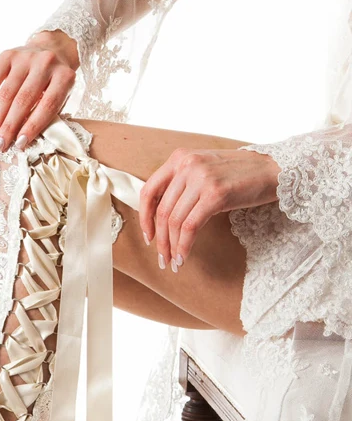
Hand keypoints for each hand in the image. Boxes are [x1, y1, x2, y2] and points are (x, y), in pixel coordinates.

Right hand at [0, 30, 78, 152]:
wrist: (51, 50)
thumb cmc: (54, 85)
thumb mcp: (60, 99)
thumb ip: (46, 116)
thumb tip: (22, 141)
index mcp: (64, 76)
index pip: (47, 105)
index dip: (32, 127)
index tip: (19, 145)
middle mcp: (45, 62)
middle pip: (23, 100)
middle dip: (9, 127)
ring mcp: (25, 56)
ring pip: (6, 92)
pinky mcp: (8, 54)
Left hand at [139, 147, 281, 271]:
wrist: (276, 169)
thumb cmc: (240, 175)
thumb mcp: (205, 170)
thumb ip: (183, 184)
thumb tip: (161, 216)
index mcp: (180, 157)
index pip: (149, 191)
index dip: (145, 218)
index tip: (149, 237)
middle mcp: (187, 165)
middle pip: (162, 211)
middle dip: (160, 240)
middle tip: (162, 259)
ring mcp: (201, 178)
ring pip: (175, 221)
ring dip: (171, 247)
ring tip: (173, 262)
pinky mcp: (216, 194)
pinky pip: (191, 227)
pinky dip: (184, 246)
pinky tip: (184, 258)